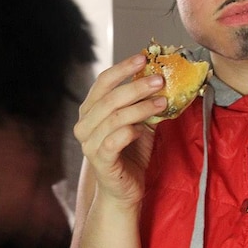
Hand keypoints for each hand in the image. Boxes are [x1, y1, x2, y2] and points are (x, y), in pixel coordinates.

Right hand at [74, 53, 166, 208]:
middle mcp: (85, 125)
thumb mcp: (140, 122)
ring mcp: (90, 144)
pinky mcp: (100, 161)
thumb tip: (163, 78)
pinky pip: (113, 141)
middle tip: (159, 80)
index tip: (143, 58)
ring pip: (114, 118)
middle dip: (136, 86)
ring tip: (162, 102)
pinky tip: (144, 129)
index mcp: (90, 110)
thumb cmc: (130, 153)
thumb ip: (144, 102)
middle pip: (109, 98)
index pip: (102, 82)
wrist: (124, 190)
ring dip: (140, 107)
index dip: (122, 68)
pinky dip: (130, 131)